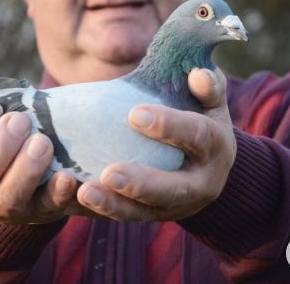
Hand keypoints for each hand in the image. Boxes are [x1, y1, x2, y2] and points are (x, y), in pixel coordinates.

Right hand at [0, 101, 83, 223]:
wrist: (43, 171)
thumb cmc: (13, 138)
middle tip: (20, 122)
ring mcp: (6, 208)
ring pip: (7, 200)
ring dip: (25, 169)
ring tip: (43, 143)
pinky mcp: (39, 214)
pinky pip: (47, 209)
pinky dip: (57, 193)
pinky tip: (66, 177)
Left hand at [76, 67, 236, 221]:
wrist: (209, 164)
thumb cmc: (202, 117)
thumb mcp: (210, 101)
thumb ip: (207, 86)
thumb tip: (198, 74)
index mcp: (216, 148)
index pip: (197, 136)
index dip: (169, 125)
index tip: (135, 115)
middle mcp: (200, 184)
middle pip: (173, 189)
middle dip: (141, 183)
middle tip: (109, 174)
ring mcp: (175, 205)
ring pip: (145, 212)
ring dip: (113, 205)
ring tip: (84, 192)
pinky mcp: (151, 215)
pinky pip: (123, 216)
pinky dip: (99, 210)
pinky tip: (73, 199)